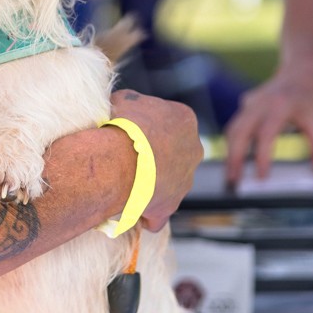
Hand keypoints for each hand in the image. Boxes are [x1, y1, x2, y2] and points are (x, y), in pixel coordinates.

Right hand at [109, 89, 202, 231]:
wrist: (119, 158)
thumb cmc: (121, 123)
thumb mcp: (124, 99)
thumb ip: (133, 103)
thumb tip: (125, 107)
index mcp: (185, 119)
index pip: (170, 123)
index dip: (148, 127)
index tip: (132, 130)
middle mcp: (193, 150)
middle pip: (174, 153)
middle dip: (156, 155)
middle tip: (129, 156)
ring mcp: (185, 180)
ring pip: (168, 182)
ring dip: (150, 182)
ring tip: (123, 179)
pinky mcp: (170, 206)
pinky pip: (158, 213)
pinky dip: (146, 212)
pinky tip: (130, 208)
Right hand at [225, 73, 312, 185]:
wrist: (304, 70)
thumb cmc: (312, 94)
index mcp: (279, 105)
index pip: (265, 134)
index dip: (261, 157)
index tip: (260, 177)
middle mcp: (260, 102)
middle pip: (239, 131)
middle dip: (234, 157)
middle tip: (233, 180)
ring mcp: (250, 101)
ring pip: (233, 128)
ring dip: (230, 151)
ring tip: (231, 173)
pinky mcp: (246, 104)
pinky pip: (235, 124)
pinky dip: (233, 142)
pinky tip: (235, 158)